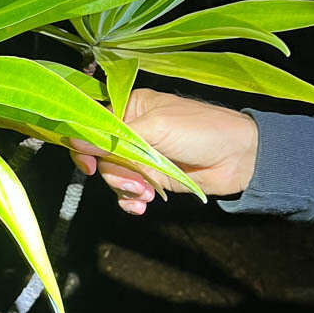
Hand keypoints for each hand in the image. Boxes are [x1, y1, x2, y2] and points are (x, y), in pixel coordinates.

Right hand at [70, 88, 258, 214]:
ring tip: (147, 194)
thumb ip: (115, 139)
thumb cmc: (202, 131)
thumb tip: (73, 139)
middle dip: (115, 174)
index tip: (89, 165)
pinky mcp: (152, 178)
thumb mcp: (156, 129)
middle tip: (136, 183)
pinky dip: (131, 200)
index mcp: (131, 108)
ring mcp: (142, 156)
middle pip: (101, 156)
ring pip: (113, 177)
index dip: (86, 145)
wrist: (240, 157)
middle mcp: (132, 131)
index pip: (94, 124)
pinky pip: (128, 192)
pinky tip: (143, 205)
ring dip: (126, 189)